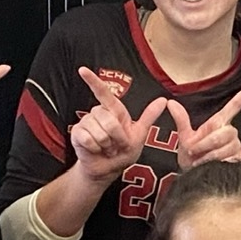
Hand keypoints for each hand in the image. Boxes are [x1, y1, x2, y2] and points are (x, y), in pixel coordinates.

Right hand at [72, 67, 169, 185]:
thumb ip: (149, 117)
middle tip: (116, 145)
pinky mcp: (77, 133)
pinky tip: (96, 150)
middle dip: (117, 138)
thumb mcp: (139, 135)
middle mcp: (98, 113)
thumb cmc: (122, 152)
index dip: (93, 81)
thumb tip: (163, 100)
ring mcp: (85, 122)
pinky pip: (89, 139)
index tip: (82, 70)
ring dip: (107, 145)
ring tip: (106, 148)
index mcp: (113, 111)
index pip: (103, 92)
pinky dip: (96, 149)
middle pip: (109, 121)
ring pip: (99, 132)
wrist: (107, 169)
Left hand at [170, 79, 240, 168]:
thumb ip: (181, 120)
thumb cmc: (192, 157)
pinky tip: (211, 166)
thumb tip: (170, 103)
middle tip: (194, 151)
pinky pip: (231, 159)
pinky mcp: (238, 160)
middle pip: (226, 132)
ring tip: (200, 161)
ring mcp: (236, 147)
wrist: (195, 175)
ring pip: (227, 147)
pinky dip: (216, 163)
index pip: (236, 105)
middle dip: (207, 143)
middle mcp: (230, 133)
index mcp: (219, 123)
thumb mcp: (185, 137)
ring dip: (210, 155)